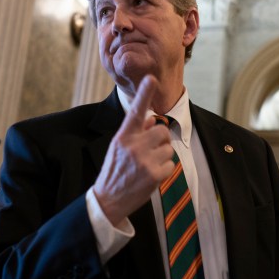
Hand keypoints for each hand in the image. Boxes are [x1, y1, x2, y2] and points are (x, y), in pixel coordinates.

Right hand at [94, 74, 174, 224]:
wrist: (108, 199)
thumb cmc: (115, 170)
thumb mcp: (118, 147)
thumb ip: (134, 132)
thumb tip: (149, 119)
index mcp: (123, 136)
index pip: (135, 111)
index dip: (144, 93)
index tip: (151, 78)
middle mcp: (133, 146)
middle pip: (162, 130)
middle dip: (160, 140)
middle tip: (151, 151)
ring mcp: (144, 160)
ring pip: (168, 148)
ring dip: (162, 156)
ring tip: (147, 166)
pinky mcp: (154, 175)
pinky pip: (170, 165)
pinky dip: (164, 171)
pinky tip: (151, 177)